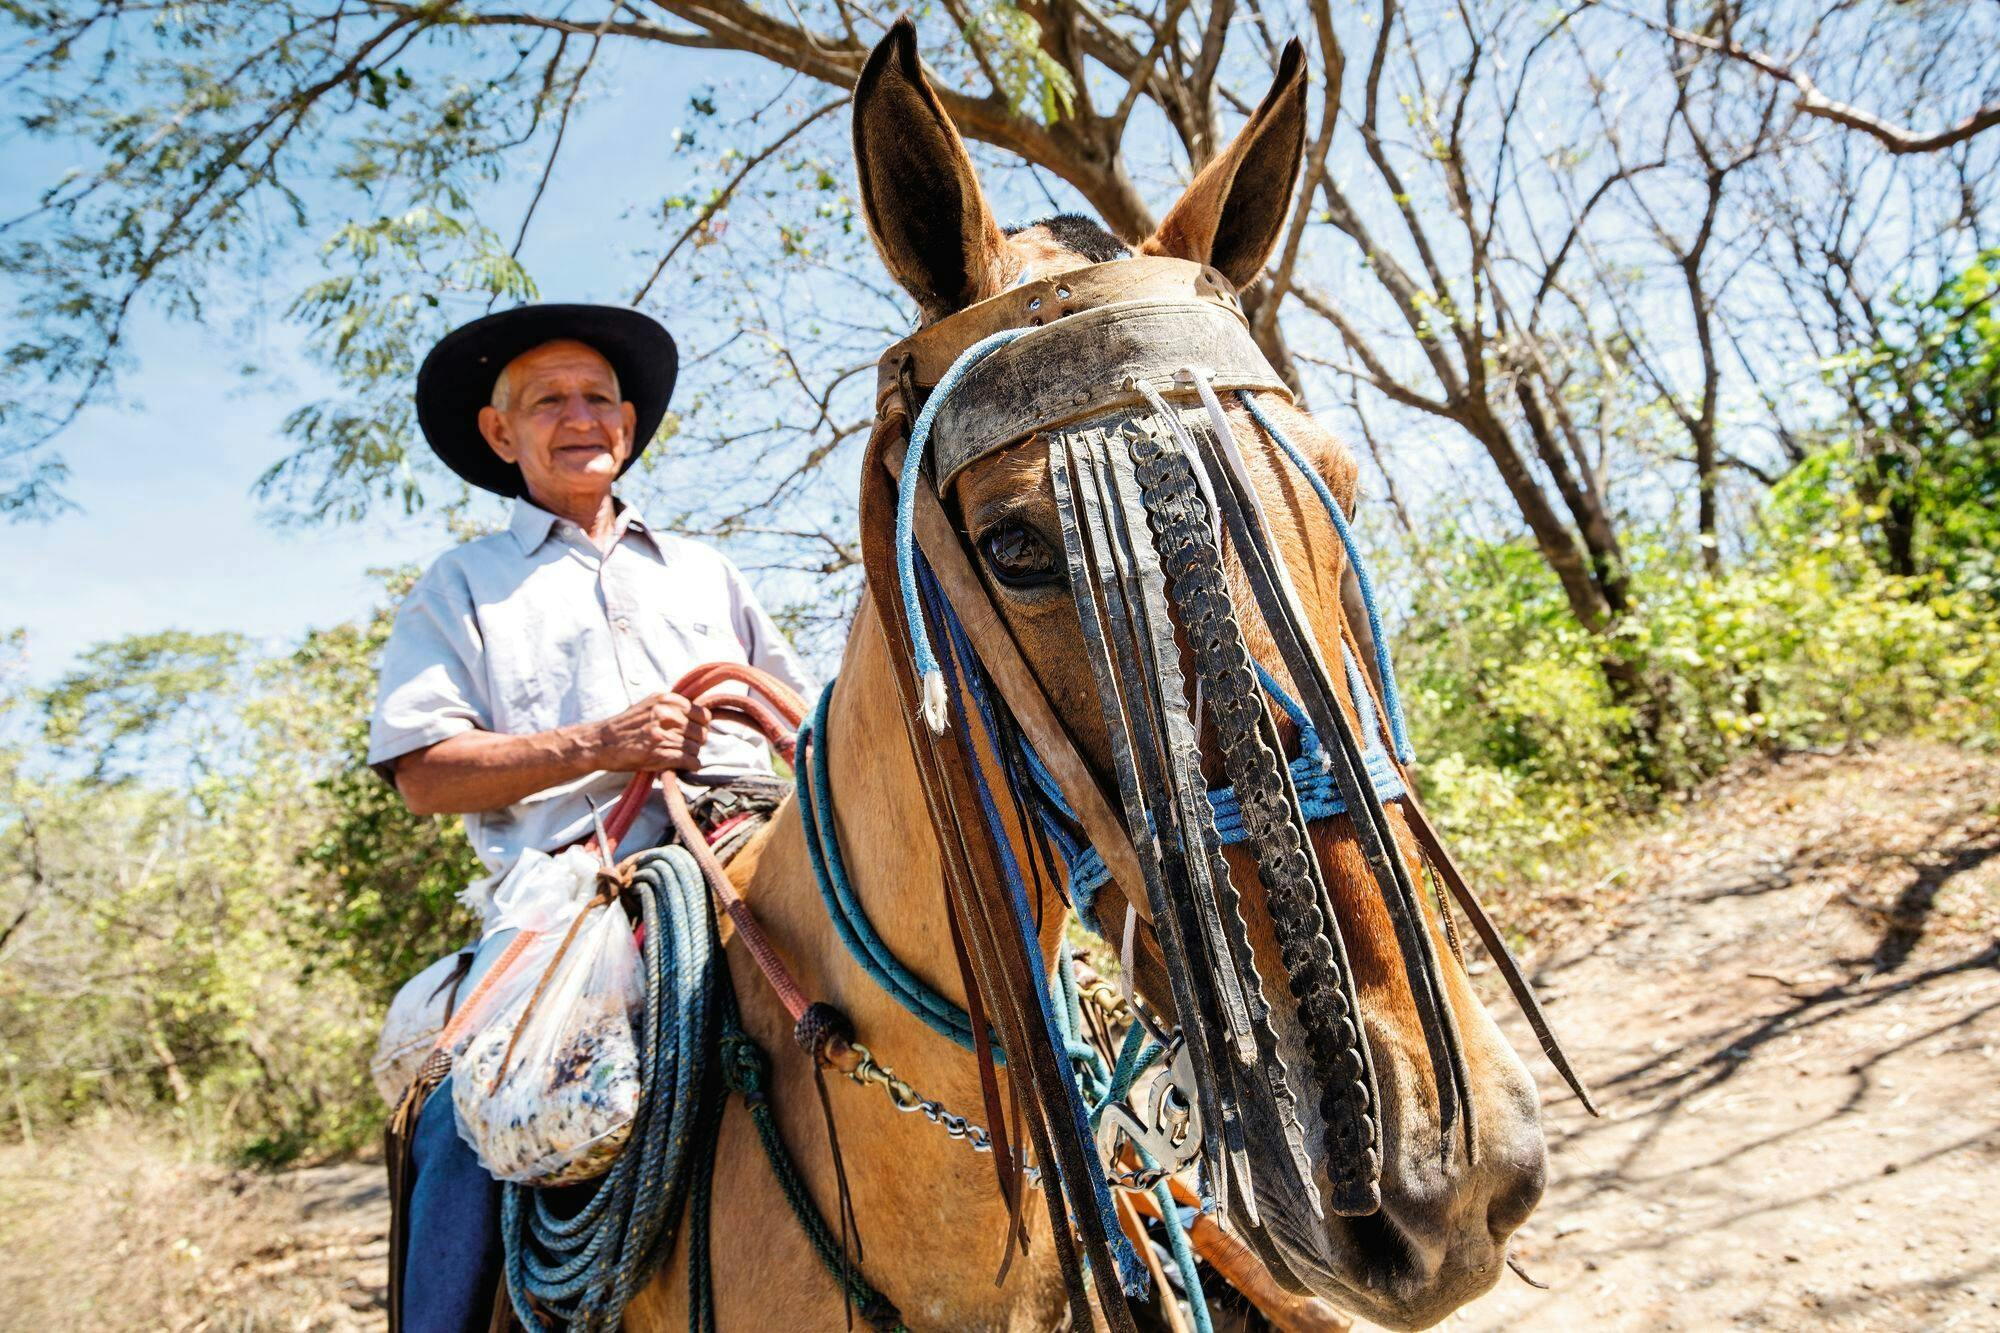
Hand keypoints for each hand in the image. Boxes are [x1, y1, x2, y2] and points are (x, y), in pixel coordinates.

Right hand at [586, 692, 711, 772]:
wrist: (602, 743)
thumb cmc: (625, 726)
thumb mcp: (649, 705)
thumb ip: (672, 708)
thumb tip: (698, 716)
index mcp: (666, 700)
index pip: (703, 714)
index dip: (700, 725)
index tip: (693, 731)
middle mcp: (667, 715)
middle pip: (702, 733)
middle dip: (696, 741)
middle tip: (684, 746)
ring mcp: (664, 735)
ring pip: (696, 748)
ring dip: (691, 755)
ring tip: (679, 756)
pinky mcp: (661, 754)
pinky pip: (691, 762)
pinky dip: (690, 766)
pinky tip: (683, 766)